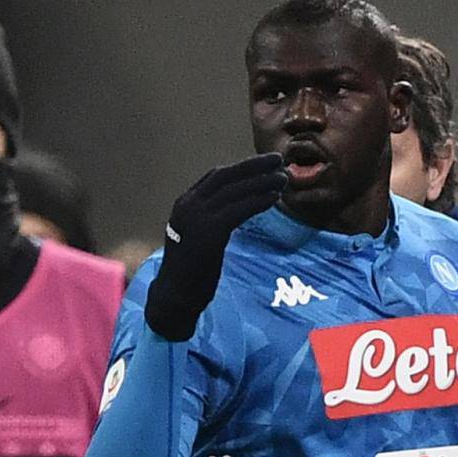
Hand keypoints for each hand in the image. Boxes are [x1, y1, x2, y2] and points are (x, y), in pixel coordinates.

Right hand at [145, 153, 286, 340]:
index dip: (241, 168)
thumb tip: (237, 209)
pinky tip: (274, 199)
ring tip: (283, 178)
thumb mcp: (196, 236)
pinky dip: (258, 201)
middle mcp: (189, 205)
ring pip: (235, 190)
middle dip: (254, 166)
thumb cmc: (189, 272)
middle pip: (226, 176)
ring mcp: (197, 217)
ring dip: (262, 182)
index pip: (215, 177)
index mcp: (185, 204)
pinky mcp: (209, 232)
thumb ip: (211, 220)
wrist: (174, 296)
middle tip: (278, 160)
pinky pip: (239, 209)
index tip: (263, 164)